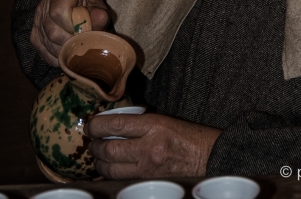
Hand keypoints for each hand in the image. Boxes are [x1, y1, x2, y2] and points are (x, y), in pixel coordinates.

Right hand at [30, 0, 109, 65]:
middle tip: (83, 43)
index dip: (72, 26)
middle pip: (53, 32)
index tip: (83, 32)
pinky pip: (45, 54)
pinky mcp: (34, 38)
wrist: (71, 5)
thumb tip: (101, 18)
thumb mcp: (95, 4)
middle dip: (71, 42)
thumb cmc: (85, 5)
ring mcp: (37, 23)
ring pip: (49, 44)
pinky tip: (69, 52)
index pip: (59, 12)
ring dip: (66, 51)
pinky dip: (59, 57)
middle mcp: (43, 7)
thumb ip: (98, 12)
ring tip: (78, 47)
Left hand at [86, 113, 221, 178]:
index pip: (116, 124)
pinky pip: (122, 179)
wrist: (210, 157)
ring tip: (97, 155)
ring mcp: (148, 168)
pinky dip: (111, 174)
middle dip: (94, 145)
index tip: (90, 124)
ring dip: (99, 162)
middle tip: (90, 140)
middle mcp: (149, 146)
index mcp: (154, 124)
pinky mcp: (149, 182)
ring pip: (111, 168)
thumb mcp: (165, 119)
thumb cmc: (189, 135)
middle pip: (109, 148)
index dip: (97, 125)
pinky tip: (108, 168)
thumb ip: (141, 122)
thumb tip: (115, 124)